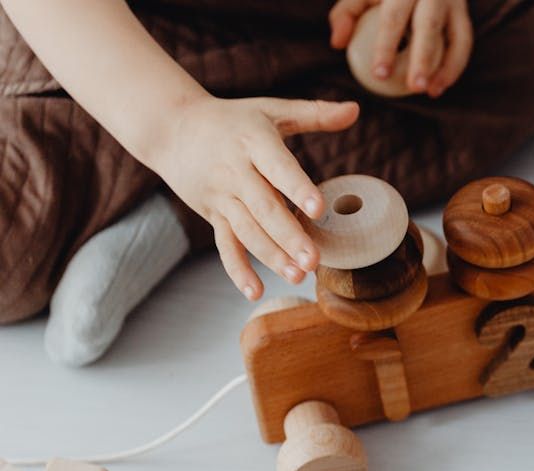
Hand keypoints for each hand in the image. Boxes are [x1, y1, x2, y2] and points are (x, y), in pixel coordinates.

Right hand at [146, 96, 359, 299]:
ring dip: (271, 256)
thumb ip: (314, 113)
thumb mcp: (271, 110)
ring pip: (247, 231)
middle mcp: (235, 171)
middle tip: (314, 260)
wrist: (172, 128)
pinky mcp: (213, 214)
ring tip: (298, 276)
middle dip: (289, 236)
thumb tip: (355, 110)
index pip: (278, 167)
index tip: (318, 209)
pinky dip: (237, 269)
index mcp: (254, 143)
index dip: (297, 188)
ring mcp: (222, 196)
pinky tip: (255, 291)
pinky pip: (225, 245)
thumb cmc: (234, 119)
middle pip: (264, 208)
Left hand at [328, 0, 472, 97]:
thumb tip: (338, 43)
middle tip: (414, 87)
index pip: (394, 18)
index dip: (387, 47)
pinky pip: (464, 44)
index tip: (379, 74)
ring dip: (446, 68)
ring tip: (430, 92)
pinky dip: (454, 67)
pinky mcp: (463, 16)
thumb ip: (345, 15)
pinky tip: (439, 86)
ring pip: (456, 37)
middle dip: (423, 59)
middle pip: (429, 27)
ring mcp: (453, 4)